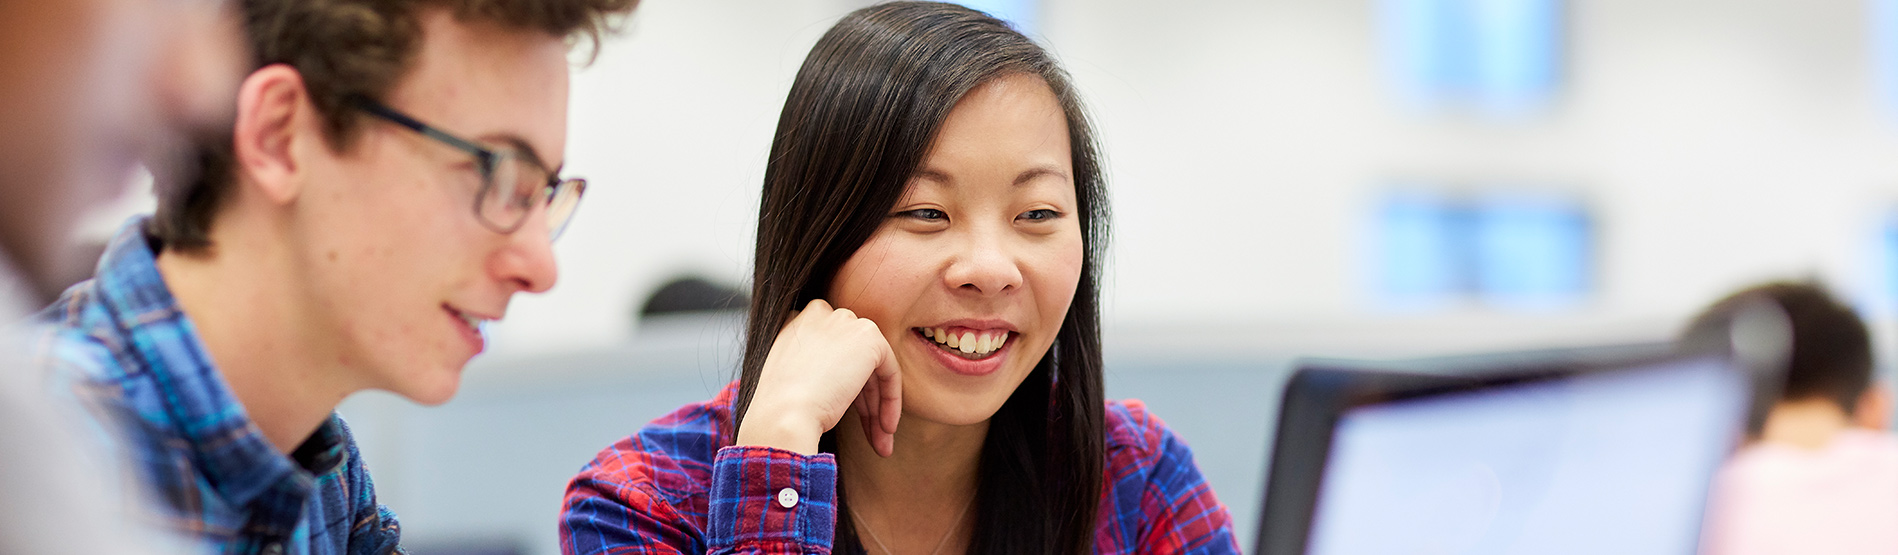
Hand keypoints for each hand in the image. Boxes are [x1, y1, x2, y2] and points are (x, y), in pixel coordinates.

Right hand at [736, 299, 901, 456]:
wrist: (783, 415)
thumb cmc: (780, 411)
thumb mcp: (791, 382)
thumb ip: (816, 371)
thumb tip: (842, 386)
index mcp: (794, 325)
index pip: (829, 354)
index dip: (841, 389)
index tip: (843, 418)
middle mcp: (818, 315)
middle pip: (852, 361)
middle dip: (864, 402)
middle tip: (871, 436)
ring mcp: (843, 321)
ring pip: (871, 368)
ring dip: (877, 408)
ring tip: (880, 443)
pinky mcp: (868, 336)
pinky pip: (889, 370)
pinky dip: (891, 400)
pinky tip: (885, 429)